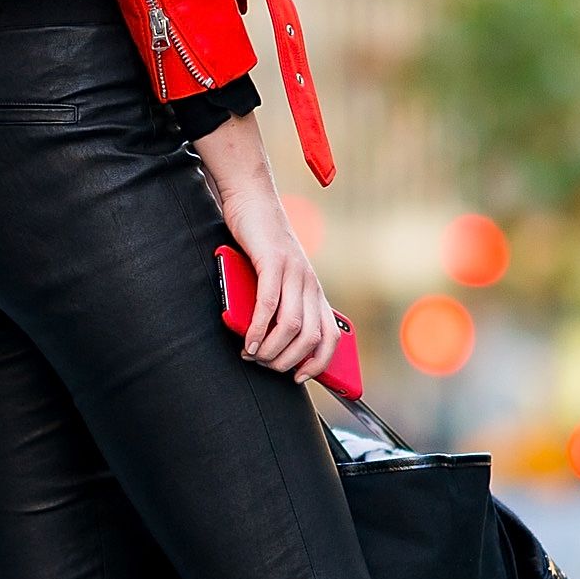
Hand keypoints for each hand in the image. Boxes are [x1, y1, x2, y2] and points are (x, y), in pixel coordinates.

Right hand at [192, 112, 341, 382]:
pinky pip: (270, 304)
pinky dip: (260, 328)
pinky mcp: (274, 262)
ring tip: (253, 355)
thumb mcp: (274, 279)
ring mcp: (295, 272)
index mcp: (313, 290)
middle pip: (311, 337)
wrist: (252, 201)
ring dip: (272, 348)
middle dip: (288, 360)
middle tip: (265, 365)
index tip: (299, 377)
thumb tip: (267, 340)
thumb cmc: (258, 243)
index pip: (330, 336)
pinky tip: (249, 340)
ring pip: (293, 325)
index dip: (318, 363)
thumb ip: (277, 304)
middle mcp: (310, 283)